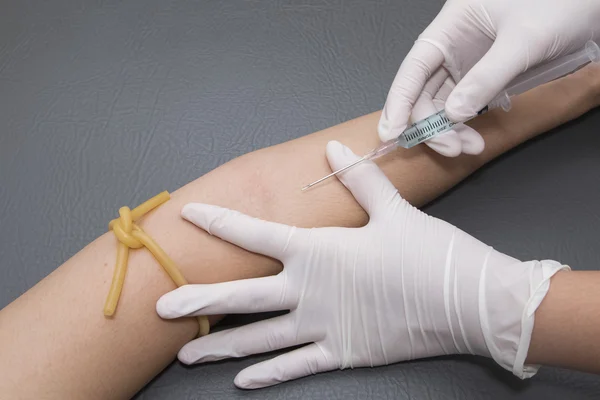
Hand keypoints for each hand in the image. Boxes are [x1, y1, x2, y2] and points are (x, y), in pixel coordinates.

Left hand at [157, 141, 565, 388]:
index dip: (220, 222)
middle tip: (160, 306)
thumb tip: (334, 147)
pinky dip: (268, 373)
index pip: (256, 233)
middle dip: (199, 298)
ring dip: (221, 345)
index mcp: (318, 250)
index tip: (189, 216)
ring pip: (260, 338)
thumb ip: (358, 179)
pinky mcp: (341, 353)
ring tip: (186, 355)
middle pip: (243, 294)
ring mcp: (323, 326)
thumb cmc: (428, 252)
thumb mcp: (394, 210)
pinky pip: (296, 365)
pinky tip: (243, 382)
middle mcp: (309, 290)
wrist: (466, 301)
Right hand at [379, 0, 599, 152]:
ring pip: (441, 103)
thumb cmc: (561, 3)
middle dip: (431, 123)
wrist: (593, 4)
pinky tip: (474, 138)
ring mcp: (467, 62)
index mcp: (452, 25)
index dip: (399, 99)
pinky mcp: (483, 76)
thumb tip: (454, 113)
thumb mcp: (524, 41)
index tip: (391, 131)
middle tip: (449, 148)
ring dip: (448, 130)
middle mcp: (453, 45)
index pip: (414, 66)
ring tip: (468, 147)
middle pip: (423, 90)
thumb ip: (487, 77)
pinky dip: (464, 126)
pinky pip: (463, 106)